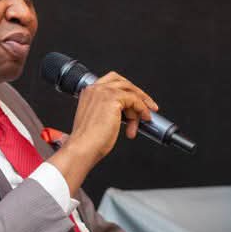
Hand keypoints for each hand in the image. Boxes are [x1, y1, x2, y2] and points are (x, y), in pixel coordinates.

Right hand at [48, 72, 157, 188]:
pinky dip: (142, 109)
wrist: (83, 148)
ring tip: (137, 124)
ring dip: (139, 107)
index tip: (136, 102)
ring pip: (130, 92)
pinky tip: (142, 120)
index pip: (112, 82)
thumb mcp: (99, 119)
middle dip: (137, 95)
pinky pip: (135, 100)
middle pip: (124, 83)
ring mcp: (103, 92)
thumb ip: (111, 111)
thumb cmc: (88, 140)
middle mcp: (95, 89)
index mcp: (89, 93)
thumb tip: (130, 112)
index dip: (127, 91)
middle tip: (147, 108)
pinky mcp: (113, 98)